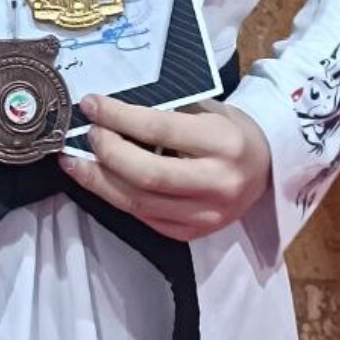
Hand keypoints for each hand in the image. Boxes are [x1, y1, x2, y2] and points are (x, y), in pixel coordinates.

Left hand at [58, 93, 271, 241]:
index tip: (91, 105)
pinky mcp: (193, 234)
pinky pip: (144, 218)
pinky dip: (116, 198)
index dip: (119, 117)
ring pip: (138, 203)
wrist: (266, 168)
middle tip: (86, 133)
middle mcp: (217, 184)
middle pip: (146, 174)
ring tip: (74, 162)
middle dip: (106, 152)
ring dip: (99, 181)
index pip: (160, 128)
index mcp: (224, 143)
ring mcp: (206, 216)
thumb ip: (166, 111)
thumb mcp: (208, 109)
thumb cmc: (230, 130)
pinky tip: (99, 181)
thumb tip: (110, 109)